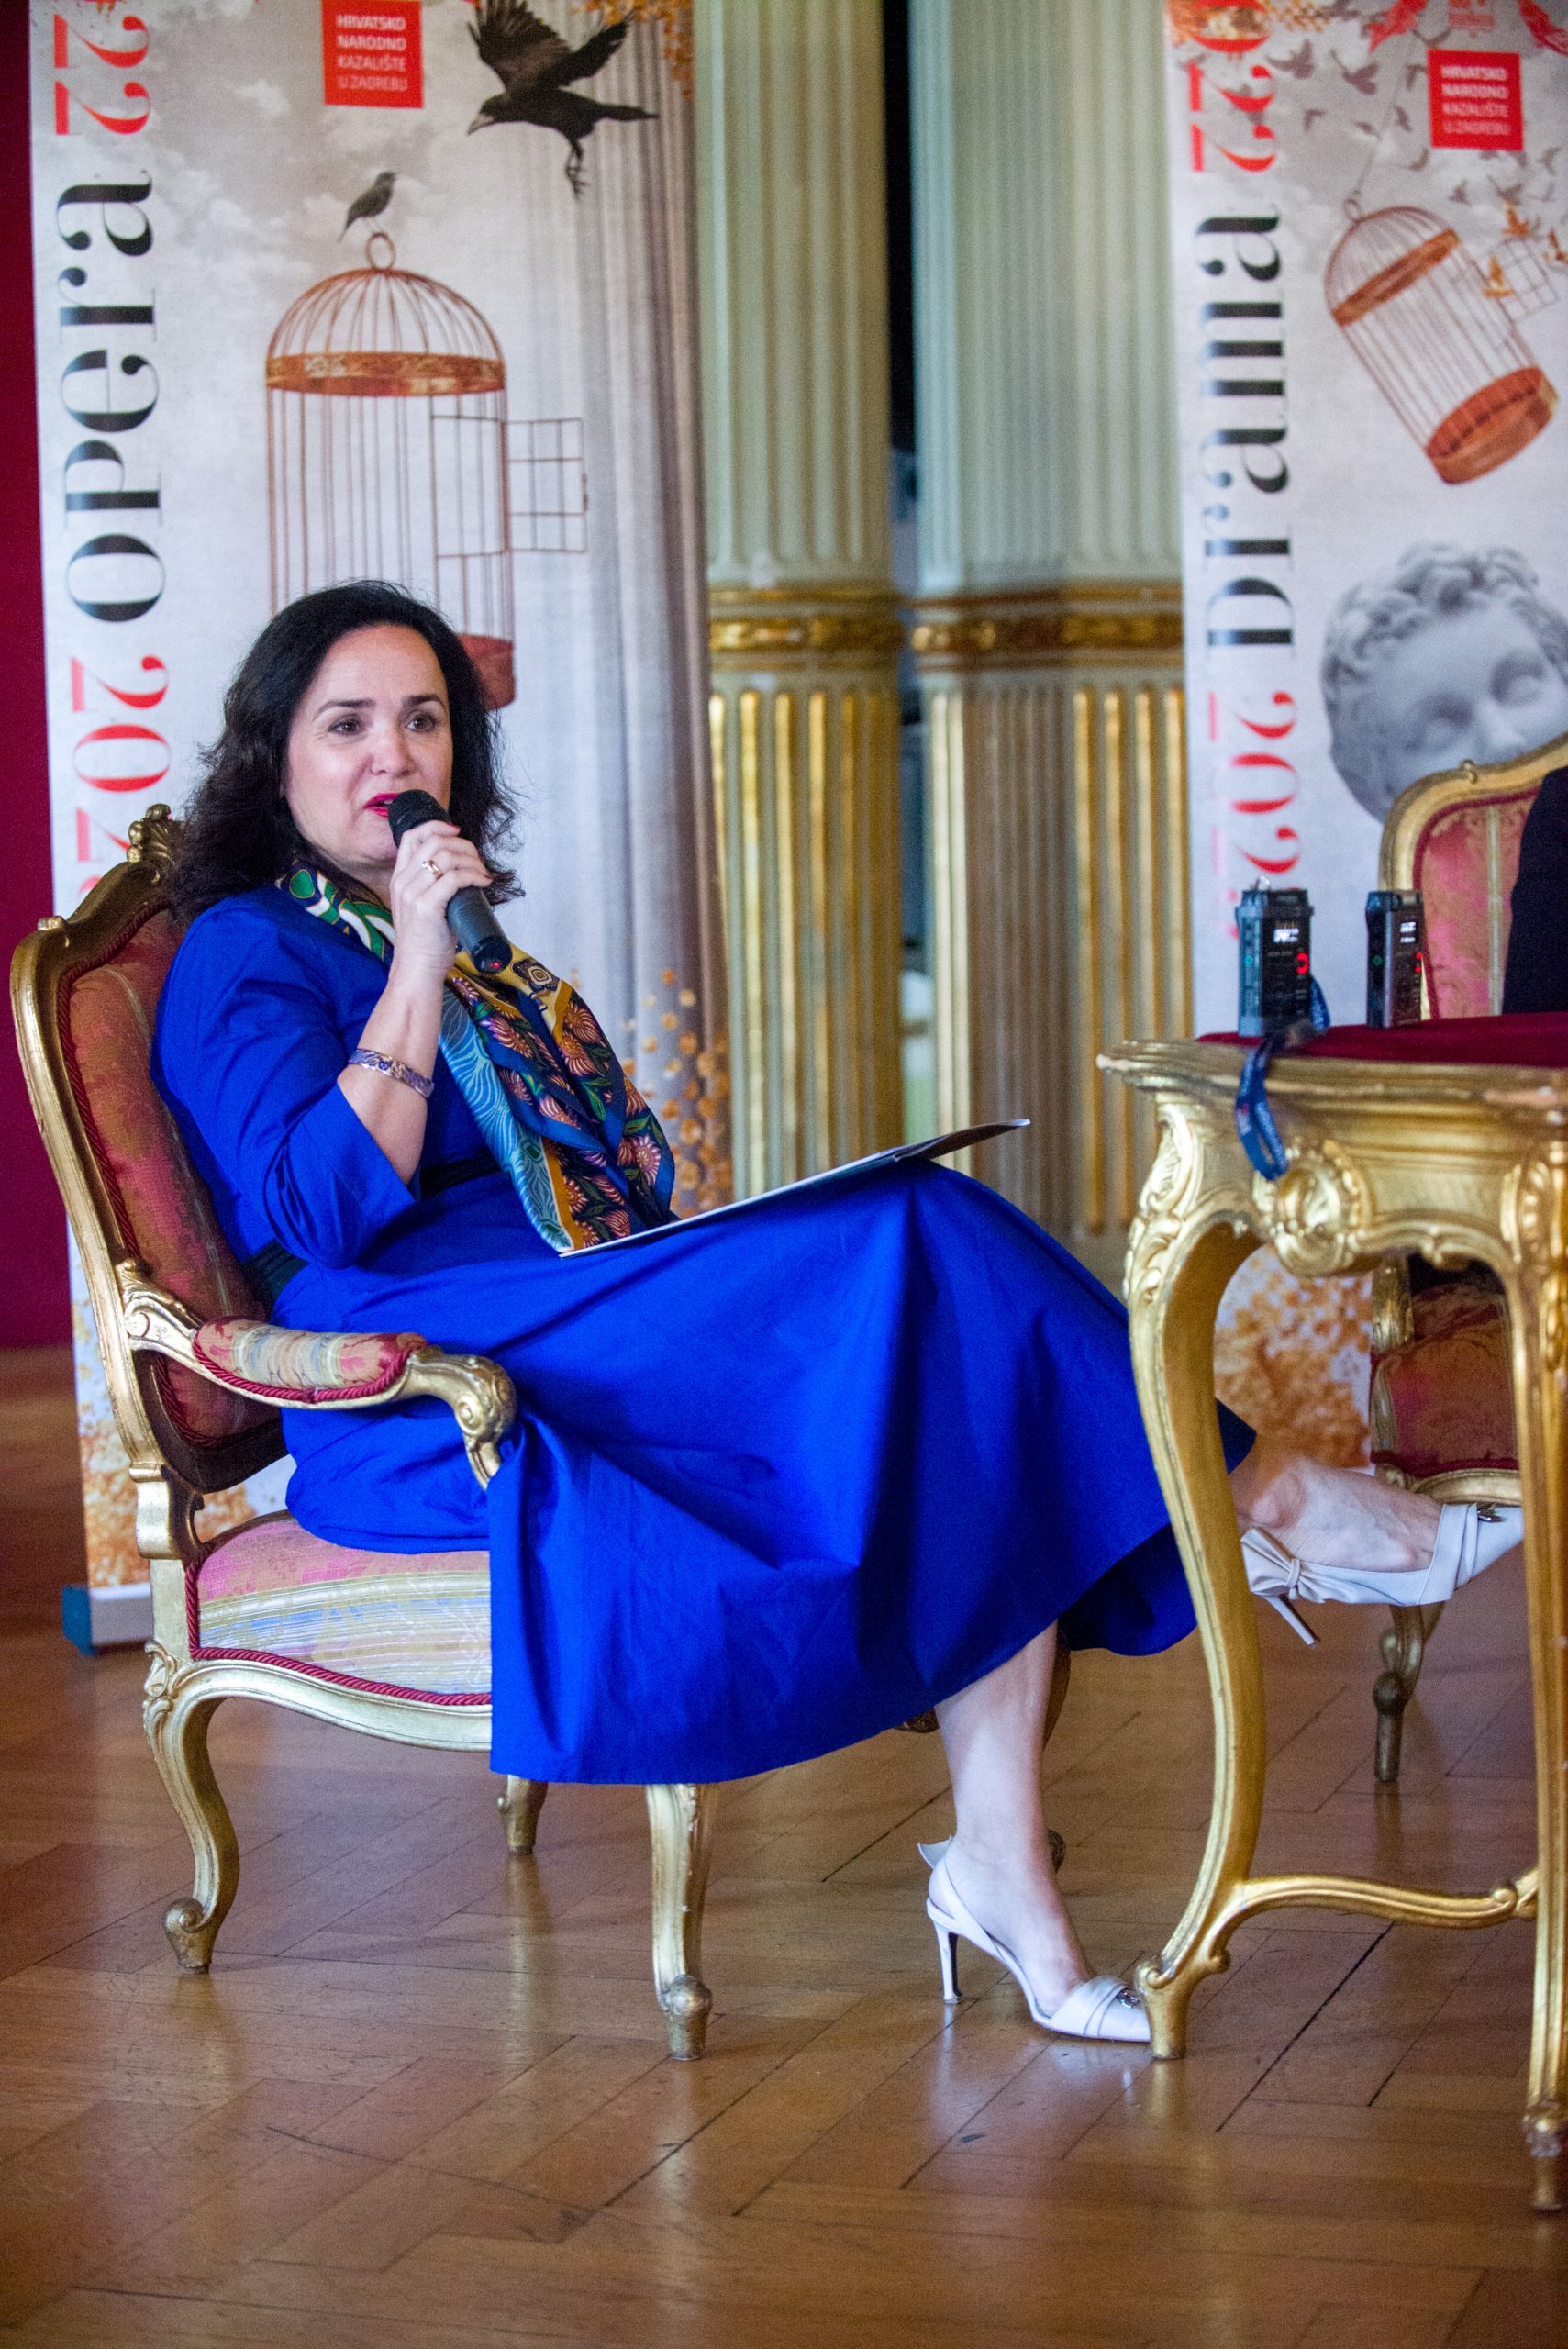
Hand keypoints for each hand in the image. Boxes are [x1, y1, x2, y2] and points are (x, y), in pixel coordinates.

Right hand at [384, 818, 493, 995]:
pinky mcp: (426, 907)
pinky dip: (474, 875)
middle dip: (463, 845)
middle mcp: (402, 882)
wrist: (417, 970)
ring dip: (472, 860)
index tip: (457, 833)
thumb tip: (465, 873)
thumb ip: (434, 888)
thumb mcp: (423, 907)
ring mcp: (412, 893)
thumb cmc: (426, 943)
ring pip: (446, 856)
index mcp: (399, 879)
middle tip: (478, 860)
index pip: (411, 836)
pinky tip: (483, 882)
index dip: (437, 827)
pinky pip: (454, 877)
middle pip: (434, 841)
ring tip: (483, 874)